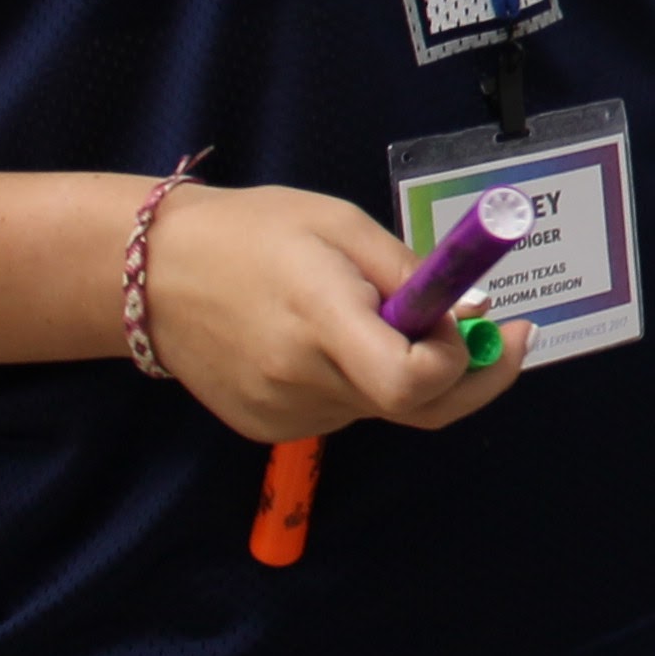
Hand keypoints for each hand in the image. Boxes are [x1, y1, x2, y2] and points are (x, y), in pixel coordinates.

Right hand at [137, 182, 531, 442]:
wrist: (151, 275)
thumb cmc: (253, 231)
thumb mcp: (341, 225)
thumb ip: (410, 273)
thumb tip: (476, 314)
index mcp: (322, 321)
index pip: (413, 382)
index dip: (464, 362)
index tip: (487, 325)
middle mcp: (302, 381)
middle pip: (413, 406)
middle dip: (467, 375)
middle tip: (503, 337)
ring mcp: (283, 414)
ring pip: (380, 408)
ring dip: (402, 370)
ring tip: (366, 313)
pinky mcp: (267, 429)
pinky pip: (343, 411)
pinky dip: (360, 380)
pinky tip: (326, 339)